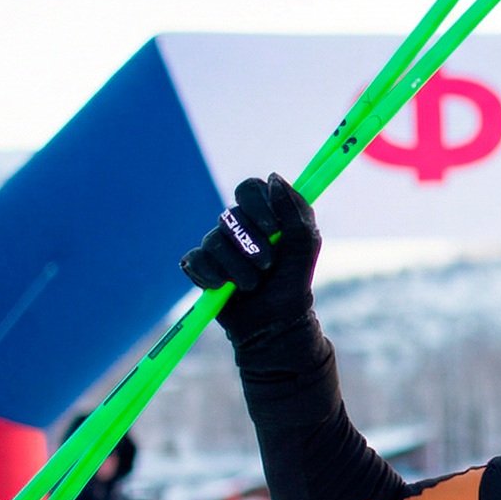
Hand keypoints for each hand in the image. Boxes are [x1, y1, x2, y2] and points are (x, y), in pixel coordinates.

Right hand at [180, 174, 320, 344]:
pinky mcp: (200, 267)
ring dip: (238, 267)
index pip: (249, 188)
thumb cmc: (293, 280)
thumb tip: (273, 178)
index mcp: (263, 214)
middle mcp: (237, 226)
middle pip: (229, 215)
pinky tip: (225, 287)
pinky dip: (212, 276)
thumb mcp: (305, 246)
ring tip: (252, 283)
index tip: (273, 228)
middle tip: (268, 264)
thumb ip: (295, 211)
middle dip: (252, 243)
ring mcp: (216, 246)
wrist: (276, 321)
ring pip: (214, 241)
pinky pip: (196, 261)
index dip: (257, 204)